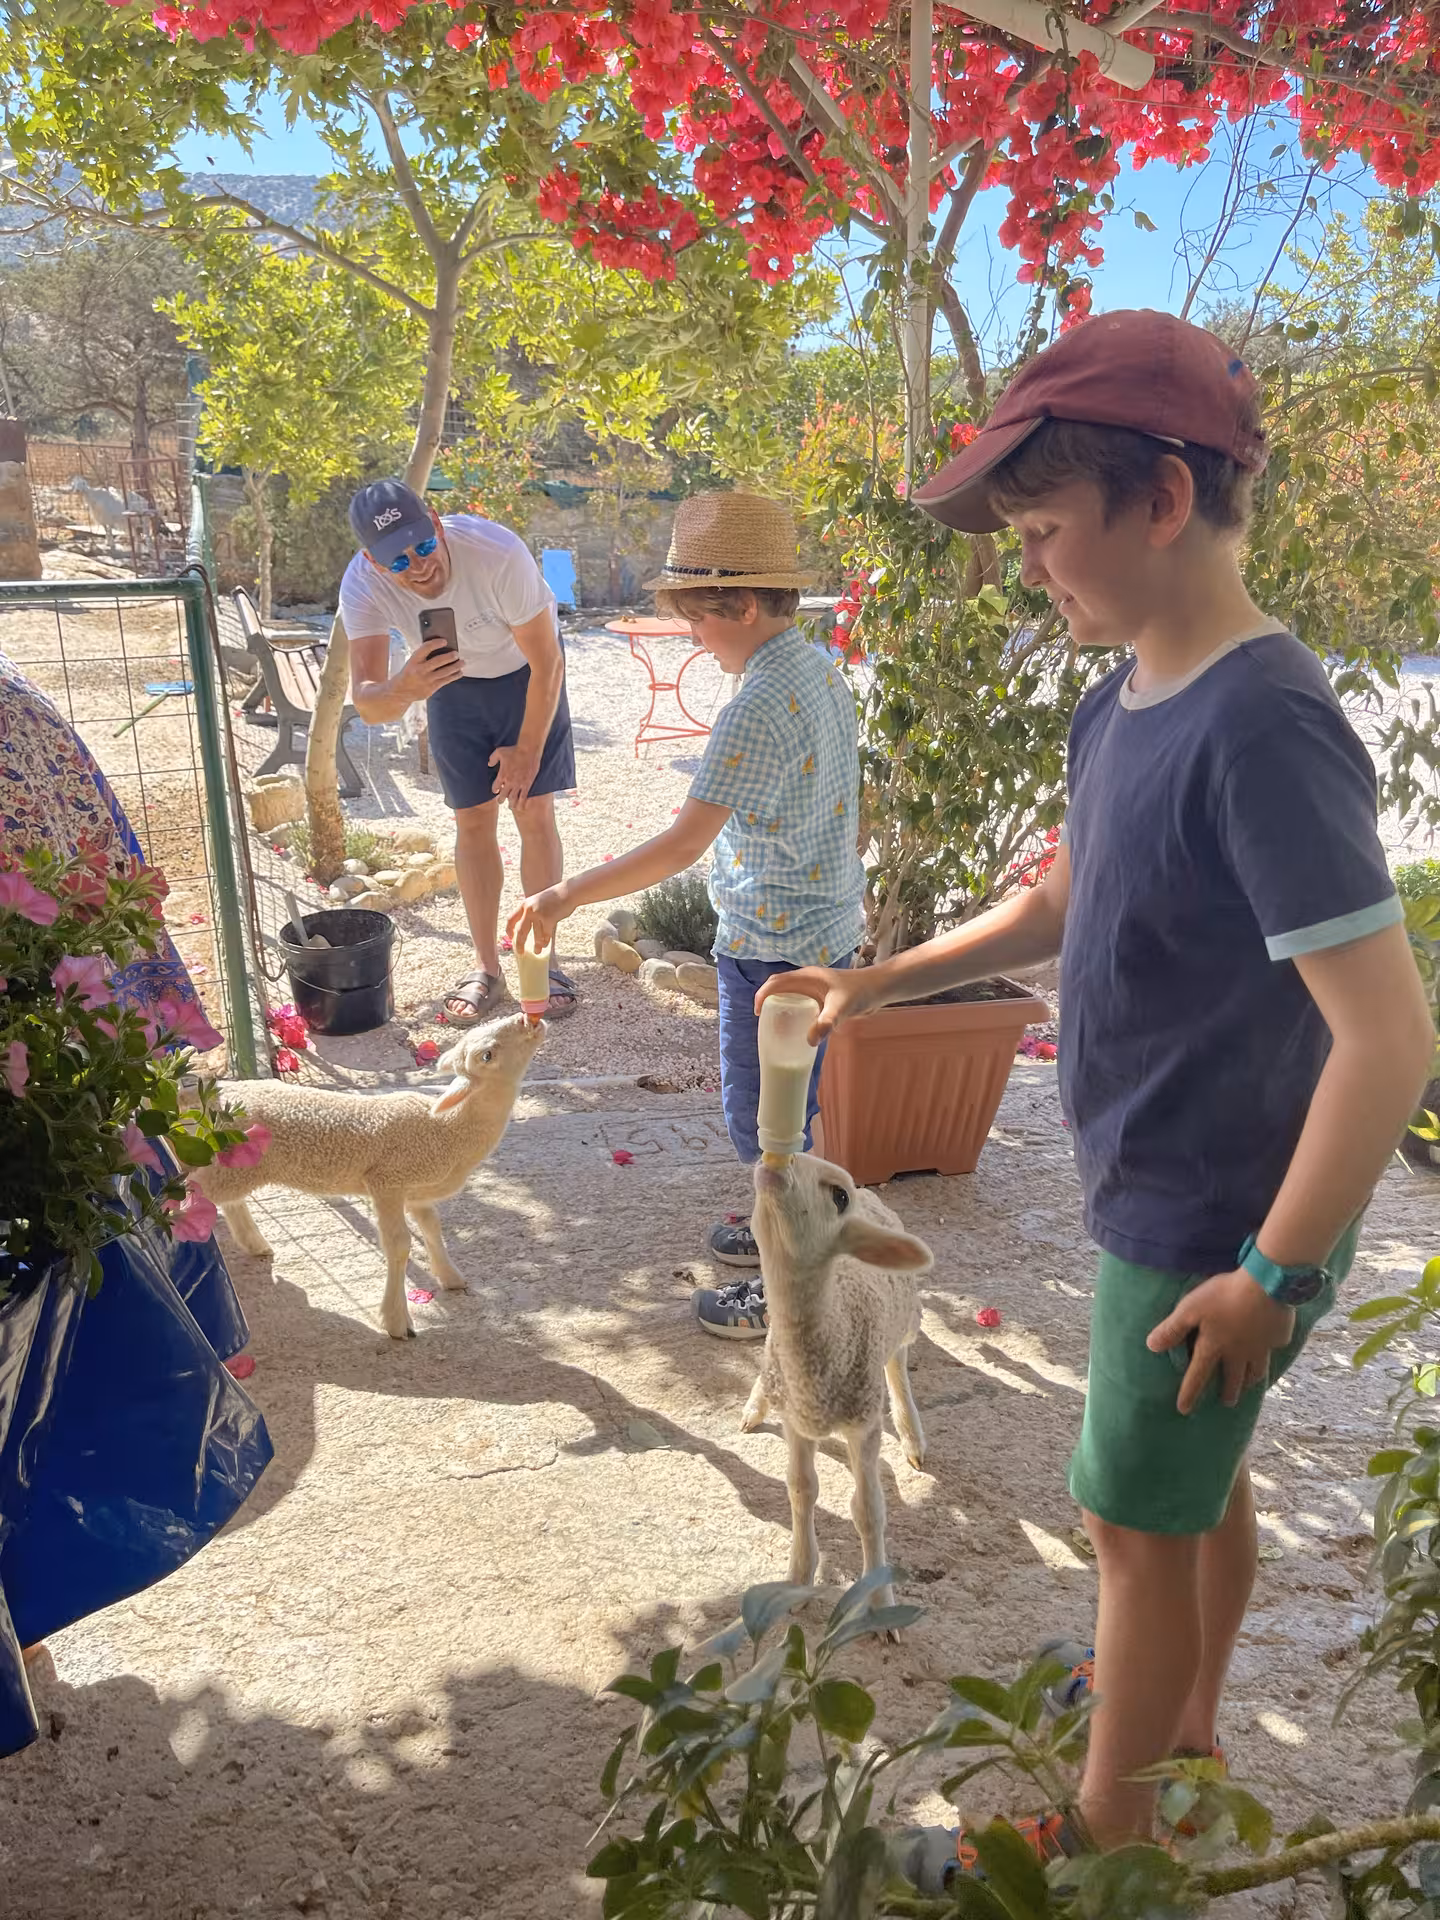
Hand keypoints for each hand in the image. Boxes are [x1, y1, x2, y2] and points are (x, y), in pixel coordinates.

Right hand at [393, 639, 463, 704]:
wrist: (400, 692)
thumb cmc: (408, 674)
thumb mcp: (410, 662)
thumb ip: (422, 656)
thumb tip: (440, 649)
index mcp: (413, 661)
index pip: (425, 648)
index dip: (436, 643)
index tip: (444, 641)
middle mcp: (420, 670)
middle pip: (438, 661)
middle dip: (449, 657)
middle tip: (456, 653)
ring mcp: (426, 680)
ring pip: (444, 672)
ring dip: (455, 666)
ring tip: (462, 662)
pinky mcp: (431, 688)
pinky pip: (445, 681)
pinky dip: (454, 676)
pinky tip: (459, 672)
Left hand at [489, 742, 541, 804]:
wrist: (528, 751)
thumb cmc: (514, 750)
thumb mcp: (499, 752)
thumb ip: (493, 758)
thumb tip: (489, 763)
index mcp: (502, 775)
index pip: (495, 787)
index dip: (495, 790)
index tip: (496, 791)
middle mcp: (509, 782)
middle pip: (503, 795)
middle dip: (500, 800)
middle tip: (500, 801)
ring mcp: (518, 784)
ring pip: (513, 798)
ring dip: (511, 804)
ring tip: (511, 807)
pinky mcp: (527, 784)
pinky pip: (524, 797)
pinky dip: (522, 803)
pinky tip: (521, 808)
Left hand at [508, 885, 570, 953]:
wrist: (568, 892)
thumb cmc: (554, 898)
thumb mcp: (538, 901)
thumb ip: (531, 912)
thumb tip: (527, 928)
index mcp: (524, 904)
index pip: (511, 919)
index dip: (509, 930)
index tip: (511, 938)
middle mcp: (529, 909)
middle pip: (520, 930)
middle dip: (519, 943)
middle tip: (519, 952)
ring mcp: (539, 914)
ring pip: (535, 934)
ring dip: (536, 944)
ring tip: (537, 951)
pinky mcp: (549, 919)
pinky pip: (546, 934)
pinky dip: (546, 940)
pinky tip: (546, 945)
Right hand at [754, 965, 876, 1045]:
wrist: (879, 989)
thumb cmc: (860, 993)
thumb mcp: (841, 1008)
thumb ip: (826, 1023)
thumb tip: (809, 1041)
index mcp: (806, 977)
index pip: (776, 982)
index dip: (762, 995)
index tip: (757, 1013)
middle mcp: (807, 980)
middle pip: (779, 988)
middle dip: (768, 1002)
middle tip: (765, 1023)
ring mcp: (814, 988)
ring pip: (789, 996)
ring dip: (780, 1007)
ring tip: (776, 1027)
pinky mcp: (821, 997)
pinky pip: (800, 1003)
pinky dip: (793, 1013)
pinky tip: (797, 1028)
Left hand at [1147, 1269, 1296, 1414]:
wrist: (1266, 1286)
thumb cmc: (1223, 1296)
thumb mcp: (1190, 1309)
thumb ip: (1172, 1329)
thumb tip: (1151, 1347)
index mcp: (1214, 1347)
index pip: (1198, 1376)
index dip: (1189, 1393)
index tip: (1184, 1410)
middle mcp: (1239, 1353)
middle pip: (1233, 1379)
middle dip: (1229, 1392)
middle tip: (1227, 1402)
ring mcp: (1262, 1347)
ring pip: (1256, 1371)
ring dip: (1250, 1381)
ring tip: (1248, 1386)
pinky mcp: (1279, 1337)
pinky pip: (1275, 1349)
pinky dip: (1271, 1352)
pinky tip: (1272, 1349)